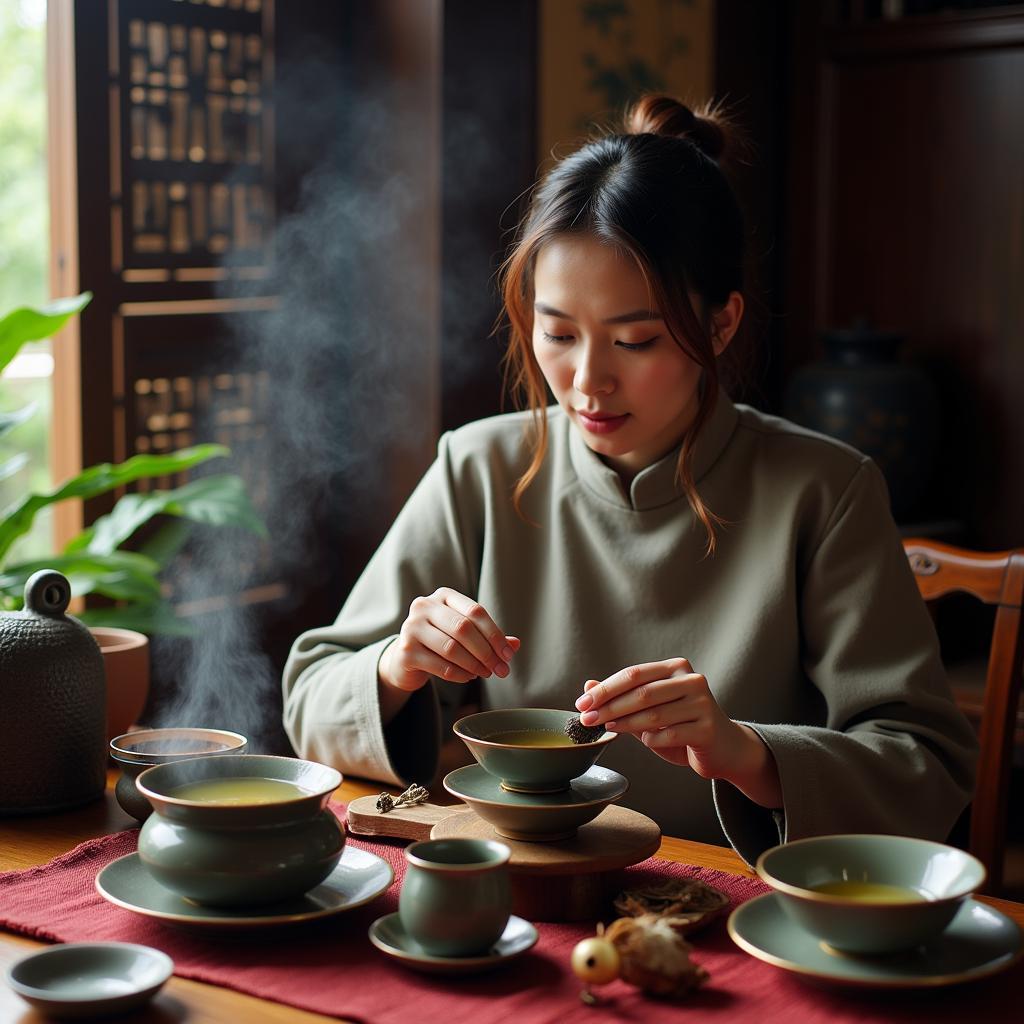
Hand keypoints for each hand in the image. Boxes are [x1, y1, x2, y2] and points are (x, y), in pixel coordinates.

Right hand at [379, 587, 519, 692]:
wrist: (406, 658)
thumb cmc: (441, 641)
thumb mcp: (465, 634)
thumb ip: (489, 636)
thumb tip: (515, 644)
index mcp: (443, 595)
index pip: (475, 611)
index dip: (495, 634)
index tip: (508, 654)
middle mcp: (424, 606)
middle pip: (463, 628)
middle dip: (486, 652)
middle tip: (501, 669)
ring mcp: (411, 627)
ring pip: (451, 648)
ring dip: (475, 664)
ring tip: (486, 673)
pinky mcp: (406, 651)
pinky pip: (440, 666)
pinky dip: (460, 674)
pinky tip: (469, 677)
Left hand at [574, 658, 757, 782]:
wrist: (722, 748)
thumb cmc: (681, 725)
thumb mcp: (649, 709)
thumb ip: (622, 697)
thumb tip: (588, 686)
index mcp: (676, 668)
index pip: (633, 674)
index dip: (605, 689)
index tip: (582, 703)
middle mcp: (692, 680)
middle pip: (642, 692)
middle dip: (609, 707)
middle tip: (587, 720)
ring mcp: (703, 704)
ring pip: (654, 715)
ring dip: (625, 724)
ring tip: (608, 729)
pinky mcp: (708, 728)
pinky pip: (669, 735)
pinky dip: (652, 739)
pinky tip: (647, 741)